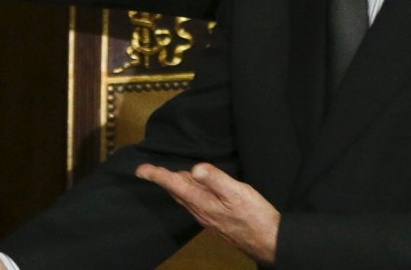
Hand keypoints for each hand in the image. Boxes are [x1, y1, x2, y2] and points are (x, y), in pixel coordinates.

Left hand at [137, 162, 279, 264]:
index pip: (174, 185)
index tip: (140, 169)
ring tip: (169, 174)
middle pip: (176, 192)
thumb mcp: (237, 192)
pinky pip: (194, 203)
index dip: (156, 175)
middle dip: (163, 179)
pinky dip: (188, 192)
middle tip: (151, 169)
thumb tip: (195, 168)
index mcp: (203, 203)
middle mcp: (200, 212)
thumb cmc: (255, 216)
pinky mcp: (215, 220)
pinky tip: (194, 188)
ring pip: (185, 198)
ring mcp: (207, 218)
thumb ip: (215, 179)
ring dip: (176, 185)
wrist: (269, 241)